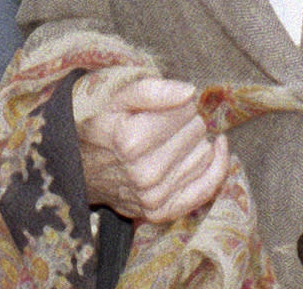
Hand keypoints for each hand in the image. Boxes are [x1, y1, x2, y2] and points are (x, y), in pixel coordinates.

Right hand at [76, 77, 230, 222]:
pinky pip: (207, 186)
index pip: (186, 109)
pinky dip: (218, 165)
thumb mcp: (119, 100)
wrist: (84, 174)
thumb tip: (189, 92)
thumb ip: (152, 90)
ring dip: (196, 143)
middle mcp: (144, 172)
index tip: (167, 106)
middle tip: (168, 124)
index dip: (180, 102)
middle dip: (188, 122)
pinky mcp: (162, 212)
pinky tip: (218, 148)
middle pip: (196, 130)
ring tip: (173, 141)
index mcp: (131, 140)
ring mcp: (154, 196)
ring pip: (204, 153)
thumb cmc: (106, 130)